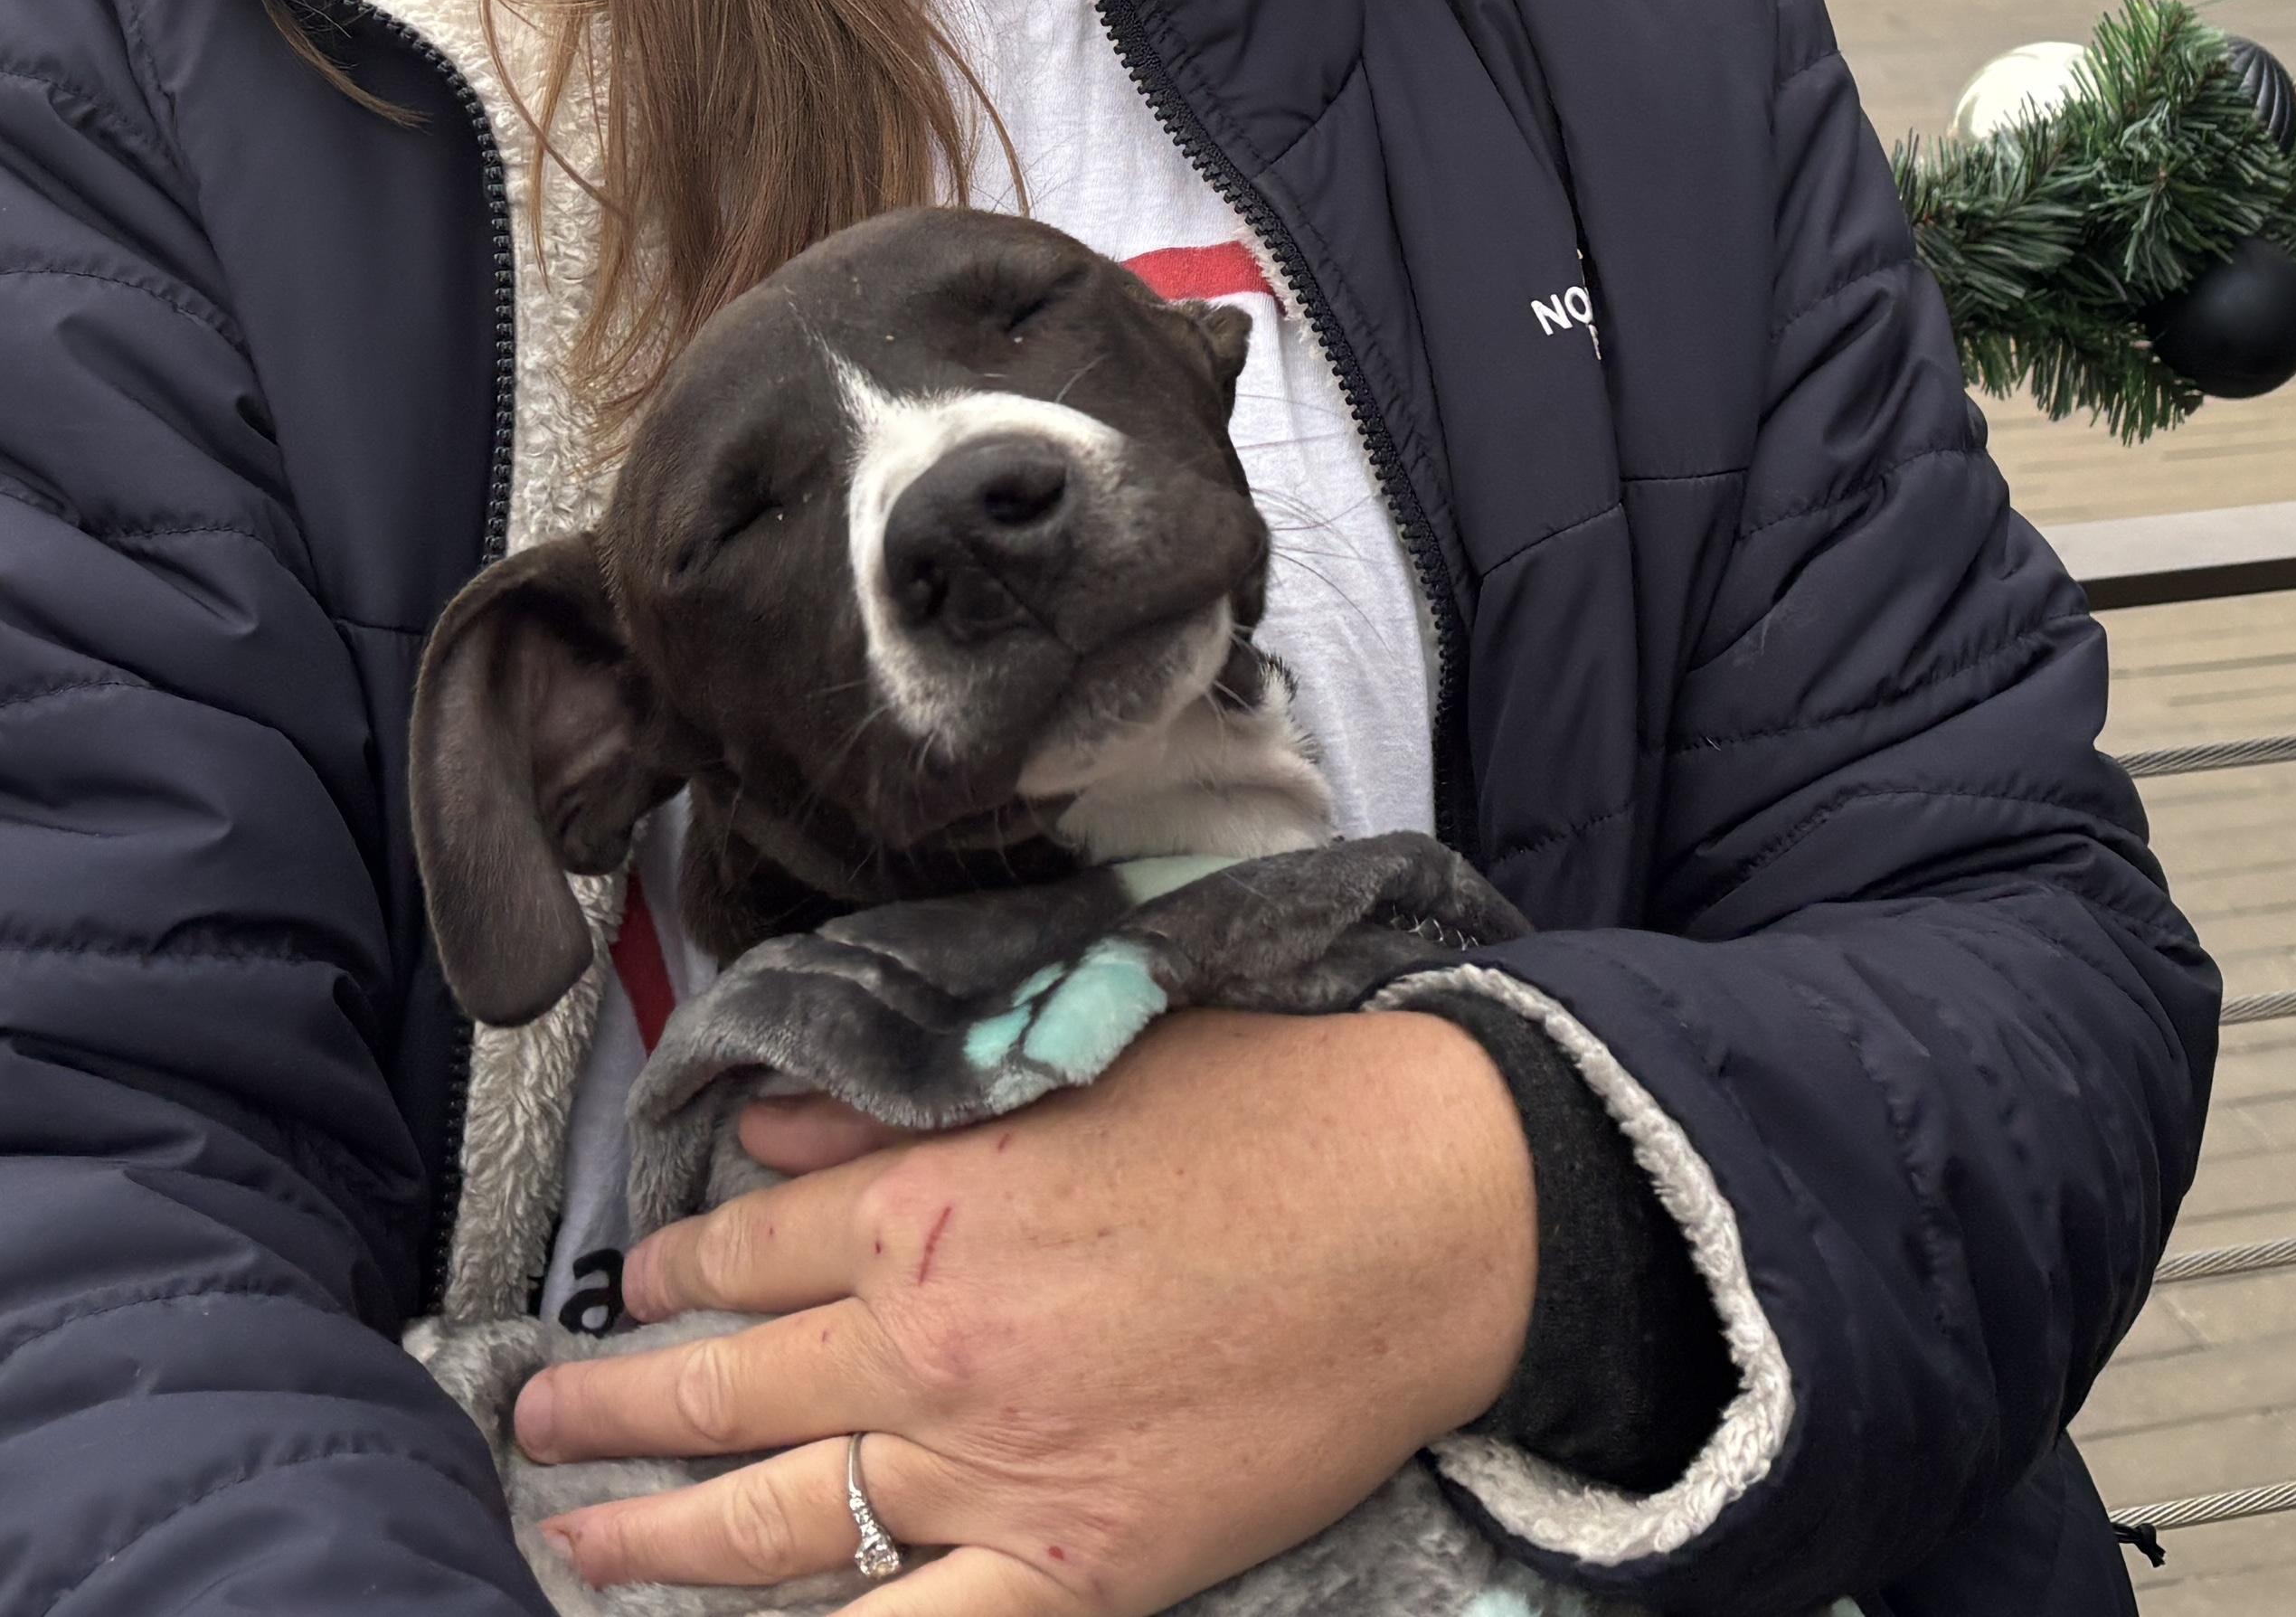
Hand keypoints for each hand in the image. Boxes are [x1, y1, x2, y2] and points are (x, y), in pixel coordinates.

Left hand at [514, 1008, 1537, 1613]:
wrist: (1423, 1214)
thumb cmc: (1264, 1113)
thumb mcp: (1071, 1062)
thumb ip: (897, 1108)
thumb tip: (761, 1130)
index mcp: (922, 1210)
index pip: (743, 1250)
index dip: (672, 1271)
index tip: (637, 1290)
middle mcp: (925, 1345)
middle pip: (726, 1389)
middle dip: (612, 1407)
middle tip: (540, 1420)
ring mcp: (991, 1468)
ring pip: (774, 1522)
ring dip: (656, 1533)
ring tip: (577, 1537)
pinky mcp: (1079, 1565)